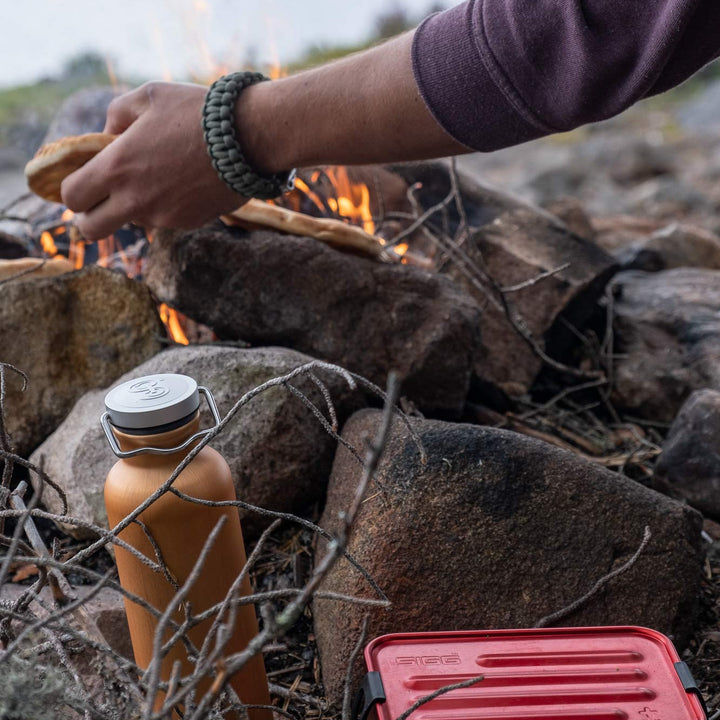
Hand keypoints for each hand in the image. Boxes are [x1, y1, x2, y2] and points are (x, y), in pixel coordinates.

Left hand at [61, 82, 246, 240]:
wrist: (249, 139)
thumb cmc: (197, 112)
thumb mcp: (149, 95)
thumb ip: (117, 114)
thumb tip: (109, 135)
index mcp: (117, 166)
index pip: (73, 197)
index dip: (72, 191)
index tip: (84, 181)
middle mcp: (135, 199)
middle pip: (91, 230)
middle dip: (90, 218)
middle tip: (102, 202)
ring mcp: (163, 216)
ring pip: (133, 223)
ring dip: (136, 207)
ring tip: (161, 176)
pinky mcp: (188, 223)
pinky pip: (165, 220)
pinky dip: (167, 206)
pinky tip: (186, 182)